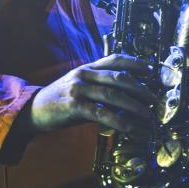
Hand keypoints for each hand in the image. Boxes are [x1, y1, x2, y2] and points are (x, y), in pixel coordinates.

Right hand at [29, 54, 154, 138]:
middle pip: (118, 77)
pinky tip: (130, 128)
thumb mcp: (80, 86)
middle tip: (154, 99)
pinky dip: (120, 122)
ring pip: (113, 95)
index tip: (150, 70)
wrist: (34, 110)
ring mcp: (78, 89)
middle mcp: (84, 75)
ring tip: (147, 115)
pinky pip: (102, 114)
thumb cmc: (62, 100)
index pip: (115, 59)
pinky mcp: (74, 106)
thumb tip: (128, 97)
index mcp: (87, 68)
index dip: (134, 62)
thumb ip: (100, 87)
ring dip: (134, 106)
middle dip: (140, 88)